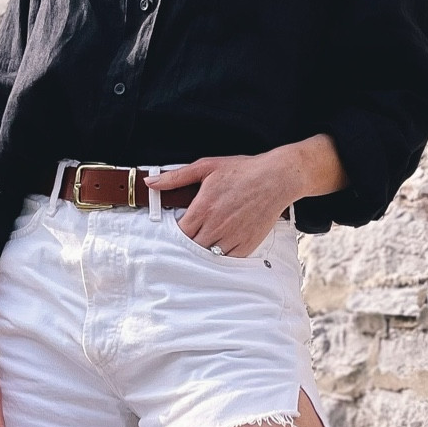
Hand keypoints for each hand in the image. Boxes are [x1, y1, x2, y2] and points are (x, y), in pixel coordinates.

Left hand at [150, 148, 303, 257]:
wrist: (276, 178)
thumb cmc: (242, 170)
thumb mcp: (206, 167)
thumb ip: (176, 177)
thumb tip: (151, 183)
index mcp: (203, 208)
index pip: (178, 233)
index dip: (175, 233)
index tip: (178, 228)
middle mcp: (216, 225)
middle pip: (191, 247)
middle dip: (188, 243)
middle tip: (191, 235)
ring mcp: (232, 237)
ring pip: (208, 256)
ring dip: (203, 251)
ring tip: (205, 241)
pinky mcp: (247, 244)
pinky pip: (227, 260)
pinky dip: (221, 256)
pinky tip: (220, 246)